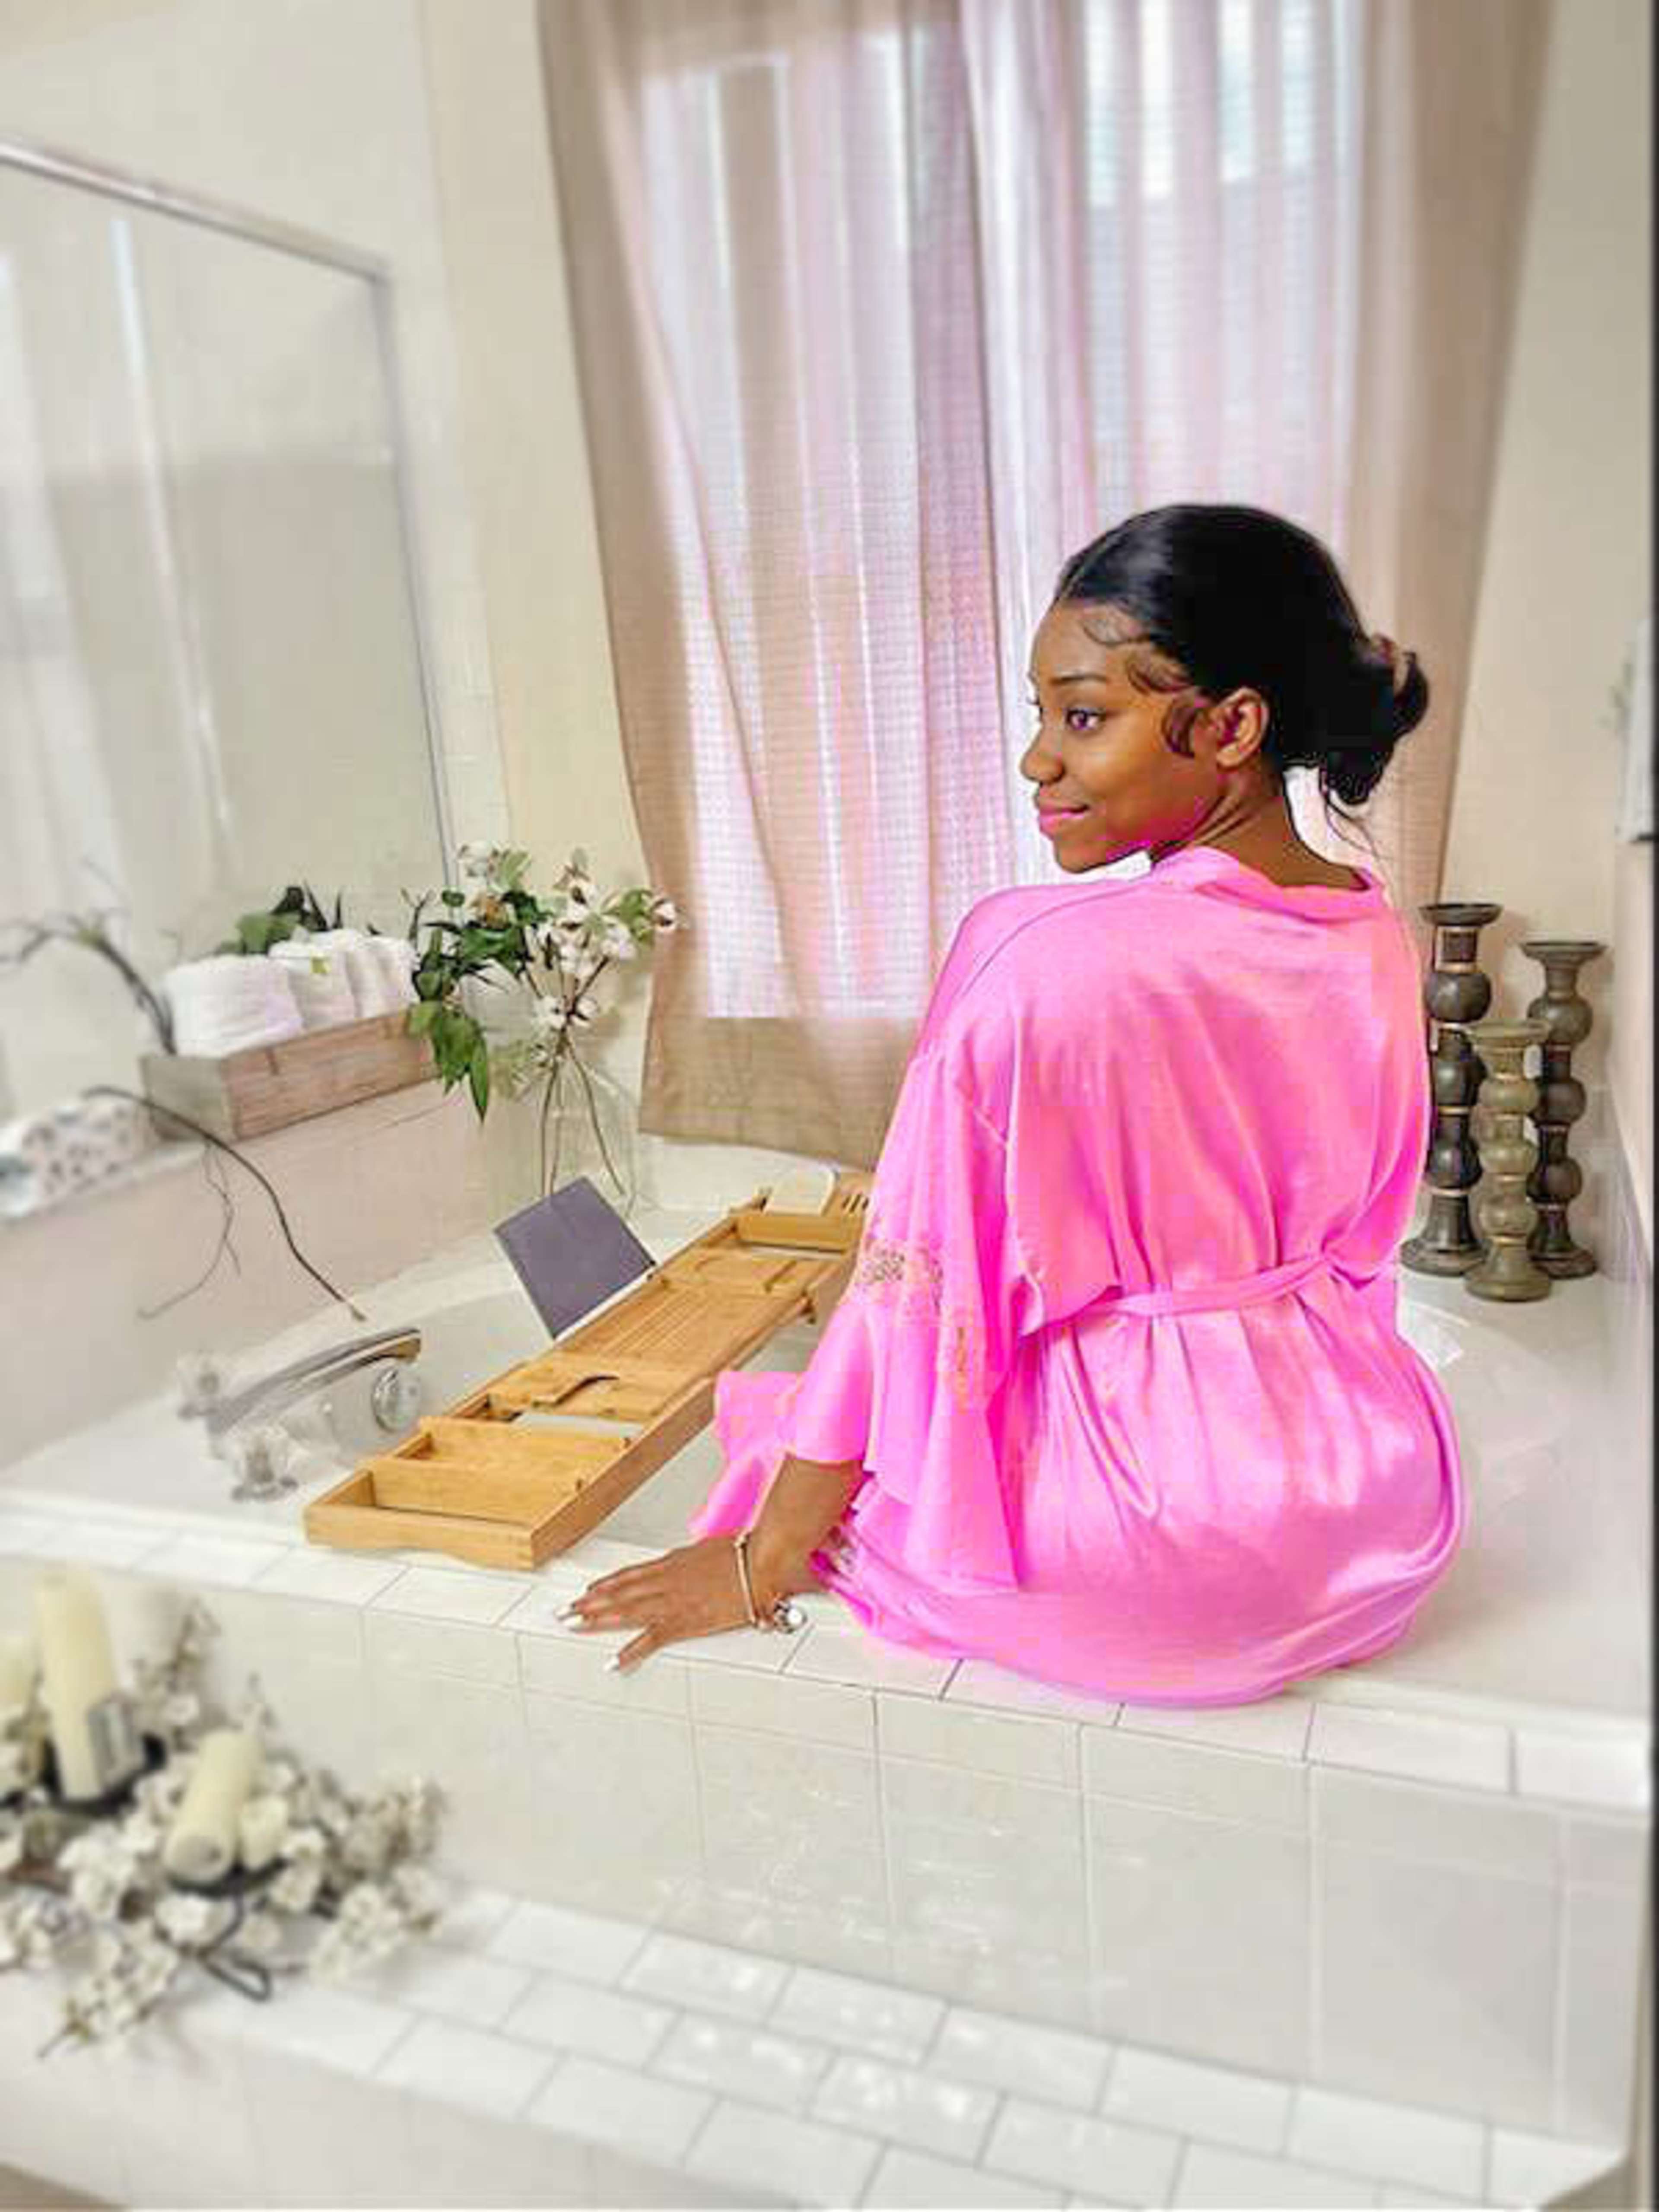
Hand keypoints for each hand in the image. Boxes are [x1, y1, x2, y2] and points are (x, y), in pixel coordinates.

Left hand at [562, 1533, 839, 1672]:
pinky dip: (631, 1650)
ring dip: (597, 1620)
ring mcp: (672, 1601)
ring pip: (625, 1611)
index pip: (628, 1575)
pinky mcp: (686, 1621)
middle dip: (588, 1604)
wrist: (760, 1561)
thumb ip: (688, 1560)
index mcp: (670, 1564)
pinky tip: (614, 1661)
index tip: (586, 1592)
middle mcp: (664, 1581)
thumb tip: (679, 1562)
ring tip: (574, 1626)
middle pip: (618, 1593)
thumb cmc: (742, 1553)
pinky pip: (652, 1638)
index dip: (604, 1585)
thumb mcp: (707, 1550)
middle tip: (563, 1613)